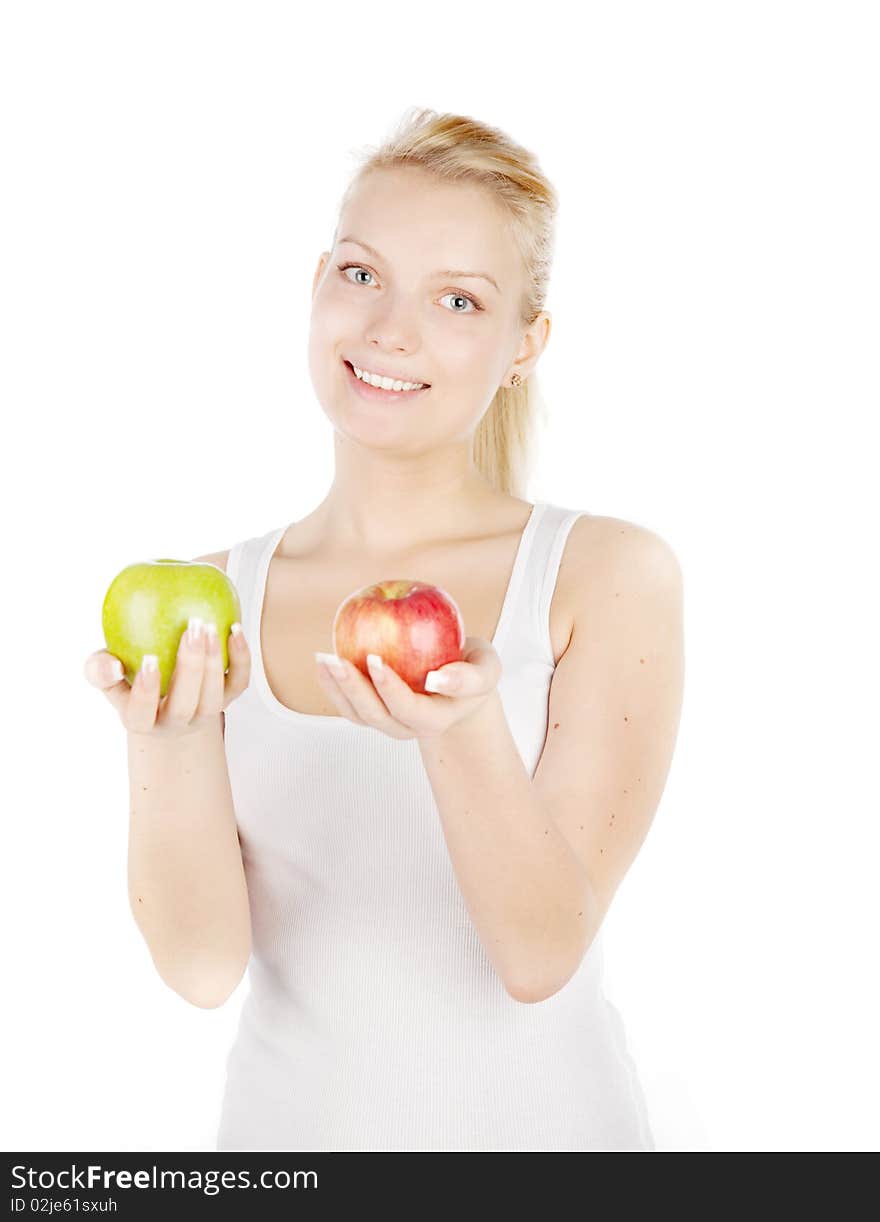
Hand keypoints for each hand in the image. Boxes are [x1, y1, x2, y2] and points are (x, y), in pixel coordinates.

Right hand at [83, 619, 250, 738]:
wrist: (165, 695)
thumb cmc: (128, 678)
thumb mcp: (107, 676)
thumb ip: (99, 669)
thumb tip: (111, 664)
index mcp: (141, 720)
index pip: (141, 713)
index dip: (145, 691)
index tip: (147, 659)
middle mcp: (175, 723)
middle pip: (185, 706)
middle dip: (190, 668)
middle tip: (192, 628)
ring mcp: (204, 714)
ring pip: (214, 698)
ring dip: (215, 661)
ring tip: (210, 626)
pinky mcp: (227, 699)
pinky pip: (238, 683)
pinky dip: (241, 658)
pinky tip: (234, 629)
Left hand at [314, 636, 500, 740]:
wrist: (460, 682)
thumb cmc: (473, 670)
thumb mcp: (487, 669)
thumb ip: (471, 677)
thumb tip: (435, 680)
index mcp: (434, 720)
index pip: (407, 709)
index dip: (389, 688)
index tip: (375, 658)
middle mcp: (407, 727)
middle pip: (374, 715)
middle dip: (351, 689)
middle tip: (335, 659)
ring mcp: (387, 721)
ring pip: (356, 714)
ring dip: (335, 689)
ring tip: (322, 659)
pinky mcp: (372, 712)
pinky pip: (348, 704)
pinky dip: (332, 686)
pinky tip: (323, 662)